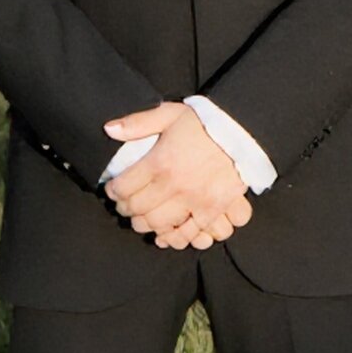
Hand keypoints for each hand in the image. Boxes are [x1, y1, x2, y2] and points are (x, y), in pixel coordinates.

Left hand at [104, 102, 250, 249]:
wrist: (243, 132)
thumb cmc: (204, 122)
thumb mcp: (169, 114)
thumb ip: (137, 123)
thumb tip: (108, 129)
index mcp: (159, 162)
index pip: (124, 186)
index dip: (113, 192)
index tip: (112, 191)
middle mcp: (173, 185)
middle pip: (138, 208)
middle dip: (125, 209)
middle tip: (124, 206)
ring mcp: (193, 201)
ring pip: (157, 224)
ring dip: (143, 225)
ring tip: (140, 220)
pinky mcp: (211, 211)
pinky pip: (186, 233)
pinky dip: (171, 238)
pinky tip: (163, 236)